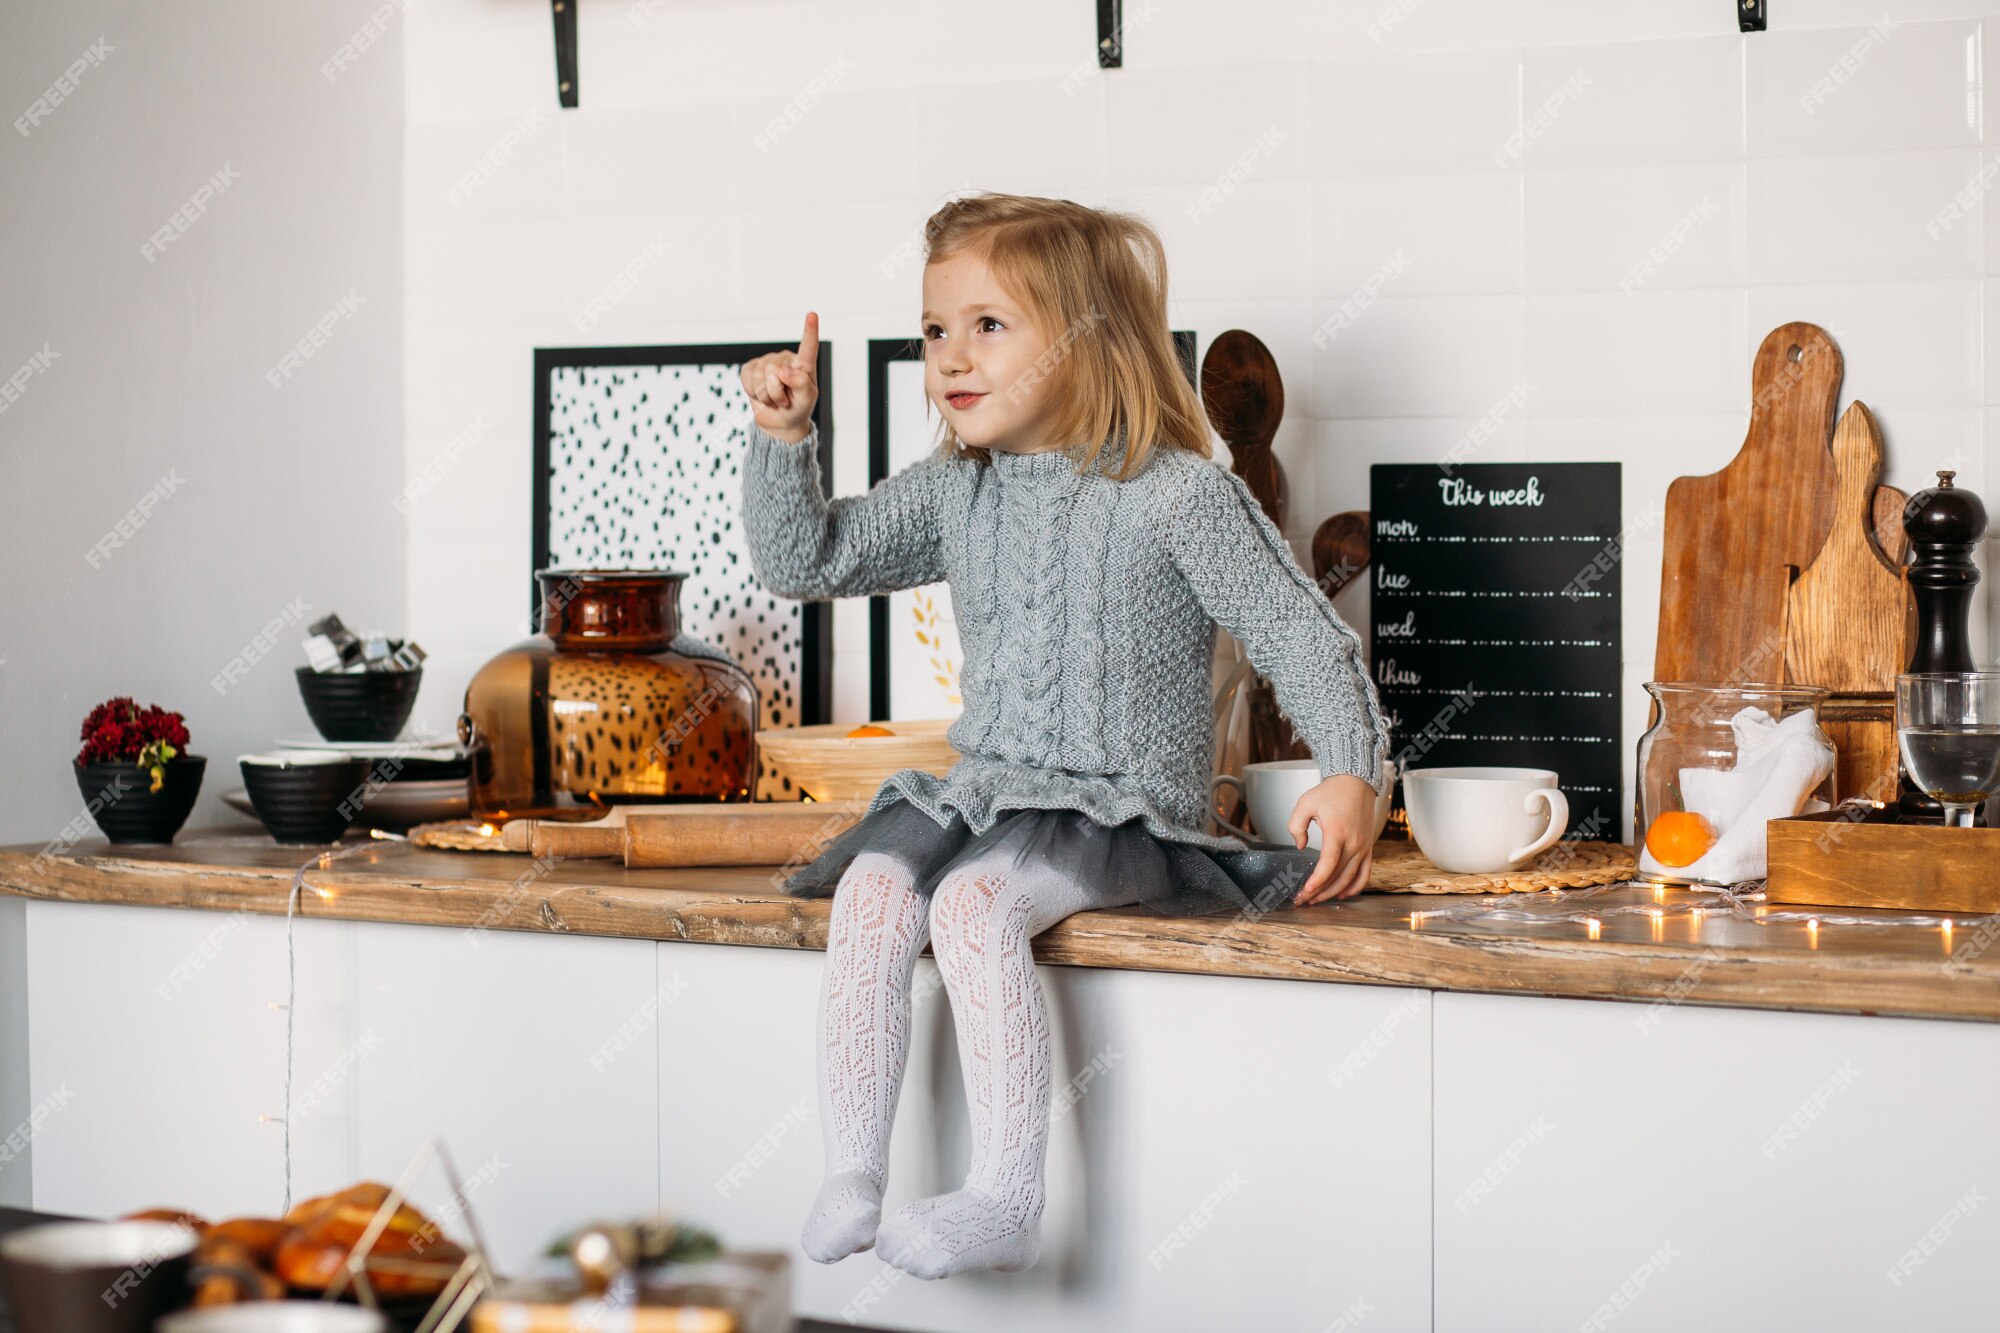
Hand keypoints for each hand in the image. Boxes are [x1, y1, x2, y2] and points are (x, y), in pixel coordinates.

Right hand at [740, 311, 819, 442]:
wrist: (780, 421)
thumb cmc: (798, 408)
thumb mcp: (806, 401)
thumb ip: (801, 385)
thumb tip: (785, 371)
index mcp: (804, 365)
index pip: (808, 347)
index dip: (810, 331)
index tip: (812, 315)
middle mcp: (785, 359)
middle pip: (774, 371)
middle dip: (776, 392)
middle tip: (784, 401)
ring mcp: (767, 361)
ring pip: (759, 376)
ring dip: (765, 395)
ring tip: (774, 399)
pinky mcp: (752, 367)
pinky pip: (747, 378)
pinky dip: (752, 392)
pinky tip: (761, 394)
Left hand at [1288, 773, 1376, 906]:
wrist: (1356, 782)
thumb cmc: (1331, 792)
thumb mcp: (1305, 803)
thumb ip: (1296, 826)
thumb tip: (1301, 846)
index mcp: (1337, 832)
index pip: (1329, 864)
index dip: (1317, 880)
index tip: (1306, 891)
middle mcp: (1354, 843)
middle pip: (1338, 876)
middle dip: (1319, 892)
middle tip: (1302, 900)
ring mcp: (1363, 847)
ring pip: (1350, 878)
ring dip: (1334, 893)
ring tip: (1317, 900)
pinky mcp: (1368, 848)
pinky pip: (1365, 873)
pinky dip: (1356, 887)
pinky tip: (1343, 895)